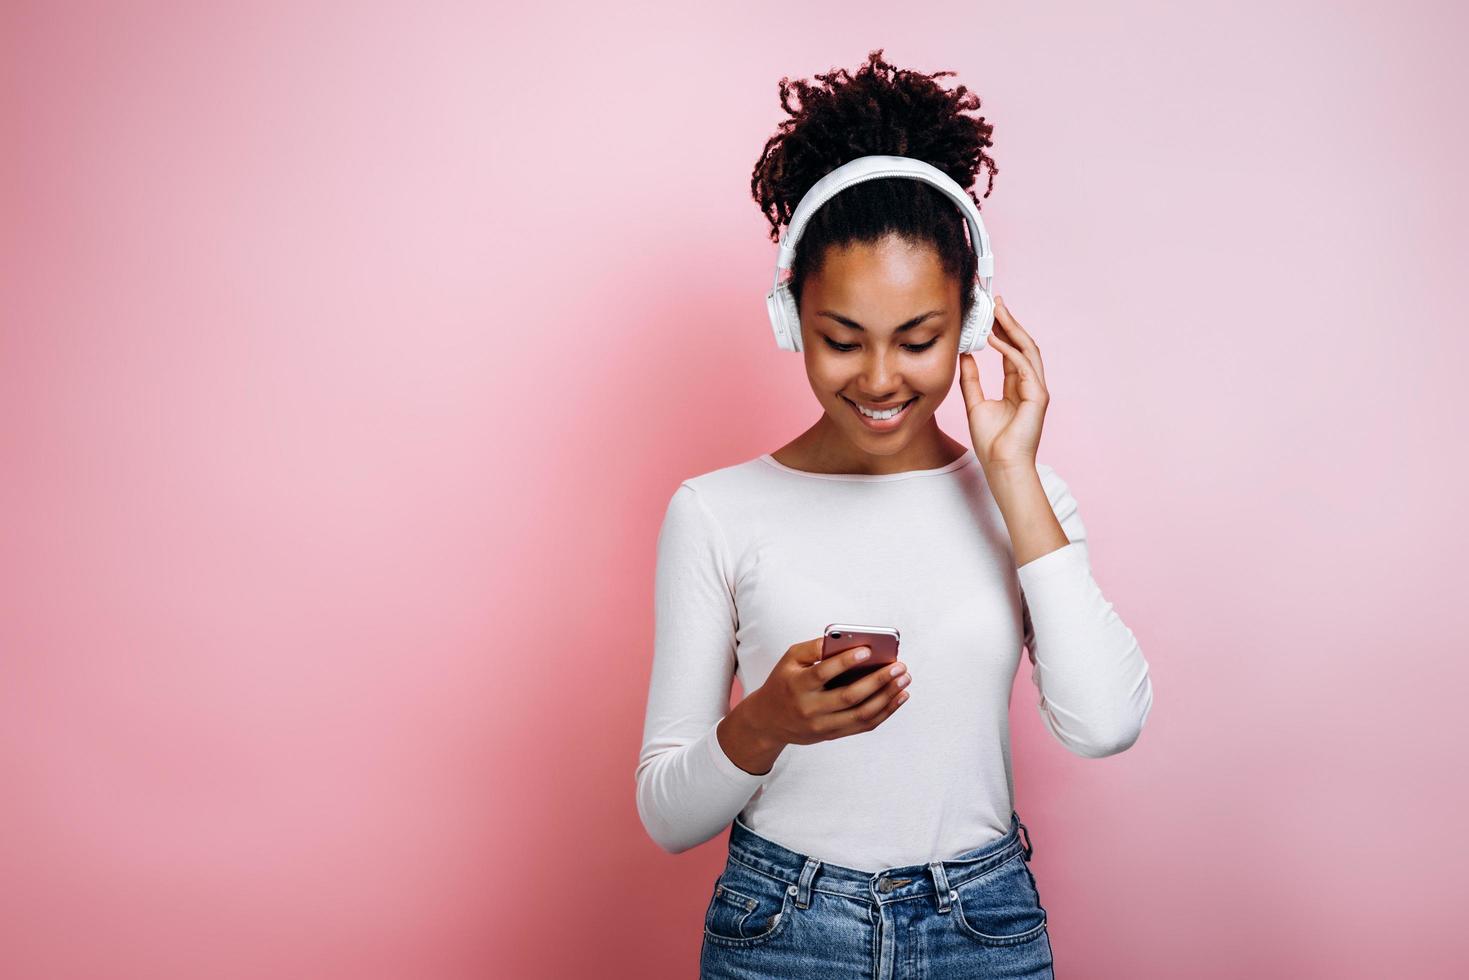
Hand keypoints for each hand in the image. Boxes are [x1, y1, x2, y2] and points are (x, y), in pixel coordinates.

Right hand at [743, 637, 910, 749]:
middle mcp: (810, 708)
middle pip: (849, 697)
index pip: (823, 674)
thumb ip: (813, 648)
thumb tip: (844, 640)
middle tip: (899, 667)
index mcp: (797, 685)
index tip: (868, 650)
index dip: (845, 662)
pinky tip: (898, 697)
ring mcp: (823, 725)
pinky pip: (863, 726)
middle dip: (878, 681)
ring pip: (861, 715)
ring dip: (887, 698)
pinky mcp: (833, 735)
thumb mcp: (789, 660)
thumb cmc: (784, 682)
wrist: (769, 721)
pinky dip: (884, 712)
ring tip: (904, 680)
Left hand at [957, 296, 1048, 472]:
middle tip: (996, 302)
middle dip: (1010, 322)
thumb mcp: (974, 403)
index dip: (1001, 331)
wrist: (1001, 465)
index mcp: (1017, 386)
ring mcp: (1037, 389)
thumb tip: (963, 355)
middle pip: (1022, 345)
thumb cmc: (991, 442)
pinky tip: (995, 340)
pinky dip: (1010, 351)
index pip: (1011, 351)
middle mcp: (1030, 384)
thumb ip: (970, 379)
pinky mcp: (1038, 396)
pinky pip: (1024, 366)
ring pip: (1028, 350)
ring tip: (998, 312)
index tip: (988, 314)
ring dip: (1013, 329)